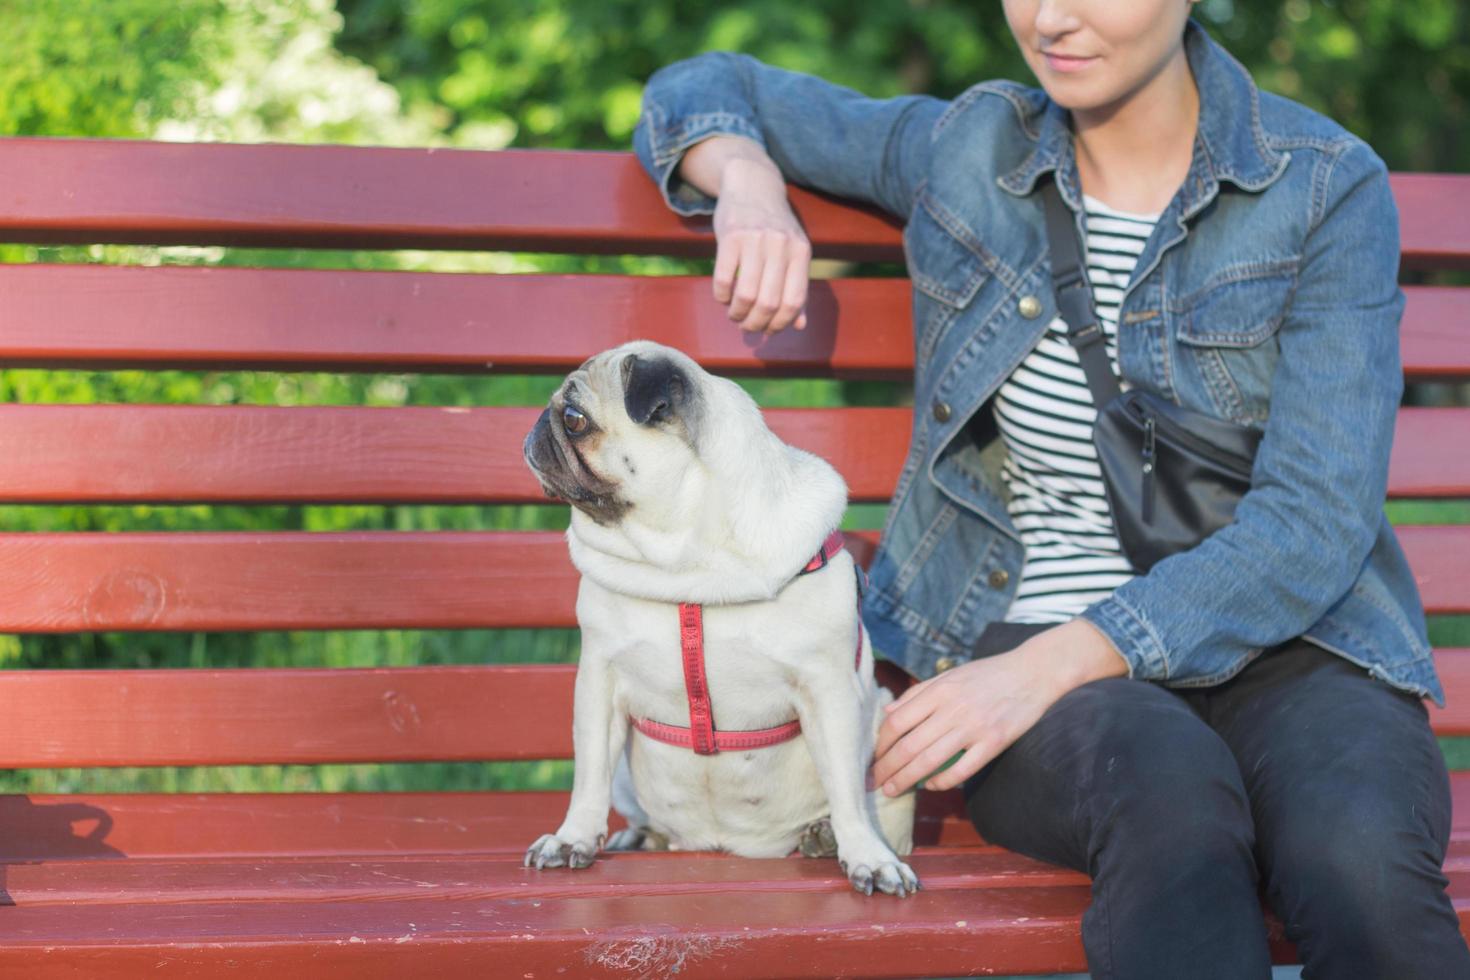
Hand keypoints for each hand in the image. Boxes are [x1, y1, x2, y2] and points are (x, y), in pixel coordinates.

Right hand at [710, 157, 810, 335]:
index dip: (780, 324)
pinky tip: (723, 297)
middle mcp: (781, 246)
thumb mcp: (793, 252)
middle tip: (747, 326)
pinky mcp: (730, 236)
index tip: (768, 330)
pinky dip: (722, 297)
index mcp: (800, 252)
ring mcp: (755, 240)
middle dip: (755, 323)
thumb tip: (798, 325)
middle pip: (769, 303)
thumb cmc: (774, 227)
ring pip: (746, 295)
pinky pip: (724, 280)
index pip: (794, 301)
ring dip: (737, 313)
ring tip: (734, 314)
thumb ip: (796, 287)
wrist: (752, 185)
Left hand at [868, 618, 1126, 796]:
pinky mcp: (995, 743)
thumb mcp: (950, 675)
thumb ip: (918, 694)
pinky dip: (943, 782)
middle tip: (873, 782)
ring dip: (906, 779)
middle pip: (909, 745)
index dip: (880, 743)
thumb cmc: (988, 674)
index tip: (873, 757)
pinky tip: (931, 786)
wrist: (1034, 672)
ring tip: (892, 790)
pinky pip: (962, 770)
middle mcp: (953, 709)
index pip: (897, 721)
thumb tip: (888, 714)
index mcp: (939, 690)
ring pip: (930, 760)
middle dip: (887, 767)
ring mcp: (974, 727)